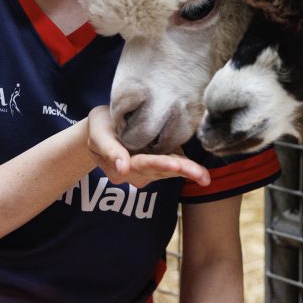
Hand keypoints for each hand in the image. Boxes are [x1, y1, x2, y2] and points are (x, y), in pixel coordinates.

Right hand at [86, 106, 210, 188]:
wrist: (103, 127)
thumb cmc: (100, 127)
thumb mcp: (99, 134)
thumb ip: (109, 150)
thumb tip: (122, 169)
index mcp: (121, 168)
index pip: (143, 165)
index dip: (159, 164)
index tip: (174, 165)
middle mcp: (137, 173)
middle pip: (160, 171)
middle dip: (181, 171)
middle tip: (201, 175)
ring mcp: (148, 169)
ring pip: (169, 171)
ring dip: (188, 172)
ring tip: (204, 176)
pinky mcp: (158, 160)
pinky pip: (174, 165)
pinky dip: (187, 167)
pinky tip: (200, 171)